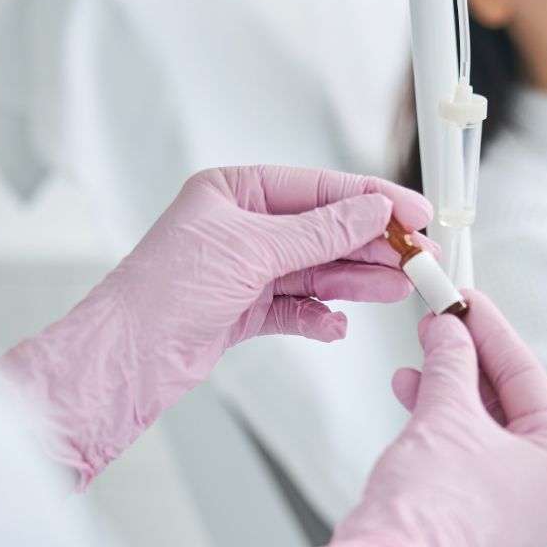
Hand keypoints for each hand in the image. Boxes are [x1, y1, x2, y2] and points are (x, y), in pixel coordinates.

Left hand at [0, 165, 431, 484]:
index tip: (413, 213)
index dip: (370, 199)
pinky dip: (319, 317)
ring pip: (316, 272)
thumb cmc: (166, 291)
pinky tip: (338, 325)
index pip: (317, 188)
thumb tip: (372, 209)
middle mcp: (240, 227)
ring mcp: (243, 270)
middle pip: (323, 231)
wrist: (128, 357)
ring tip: (397, 290)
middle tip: (418, 258)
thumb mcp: (252, 250)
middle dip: (371, 245)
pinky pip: (296, 309)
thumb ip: (320, 232)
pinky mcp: (242, 311)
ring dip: (356, 282)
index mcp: (233, 191)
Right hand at [285, 290, 546, 546]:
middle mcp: (540, 493)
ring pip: (479, 429)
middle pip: (505, 404)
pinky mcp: (468, 519)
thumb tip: (449, 331)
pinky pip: (461, 455)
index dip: (492, 332)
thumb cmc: (433, 508)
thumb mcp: (446, 413)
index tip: (466, 300)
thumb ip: (450, 362)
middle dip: (466, 360)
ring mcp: (505, 510)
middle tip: (440, 321)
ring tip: (418, 358)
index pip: (528, 379)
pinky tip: (411, 395)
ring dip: (445, 388)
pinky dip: (437, 423)